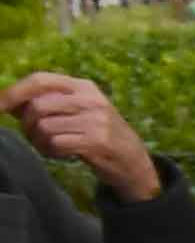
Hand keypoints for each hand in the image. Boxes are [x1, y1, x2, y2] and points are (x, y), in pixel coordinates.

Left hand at [5, 73, 159, 203]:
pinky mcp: (97, 141)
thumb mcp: (78, 111)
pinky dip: (52, 152)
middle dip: (28, 125)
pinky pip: (56, 144)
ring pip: (44, 127)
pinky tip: (62, 154)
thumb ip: (47, 103)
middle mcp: (90, 99)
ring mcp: (96, 119)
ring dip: (40, 142)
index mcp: (83, 87)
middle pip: (37, 106)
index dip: (14, 92)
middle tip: (38, 136)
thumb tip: (7, 101)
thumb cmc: (97, 135)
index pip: (39, 80)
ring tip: (53, 147)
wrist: (134, 162)